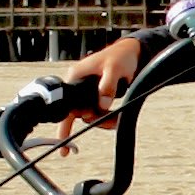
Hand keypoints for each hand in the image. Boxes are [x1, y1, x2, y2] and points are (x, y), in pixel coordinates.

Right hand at [55, 35, 141, 154]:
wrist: (131, 54)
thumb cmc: (119, 57)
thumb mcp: (114, 69)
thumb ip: (107, 86)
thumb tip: (102, 104)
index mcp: (75, 77)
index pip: (67, 103)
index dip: (66, 121)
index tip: (63, 139)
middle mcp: (78, 86)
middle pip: (78, 112)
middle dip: (94, 120)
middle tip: (112, 122)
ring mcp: (87, 93)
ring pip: (90, 114)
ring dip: (103, 120)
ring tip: (116, 121)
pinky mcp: (98, 97)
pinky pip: (99, 113)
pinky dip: (108, 118)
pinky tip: (115, 121)